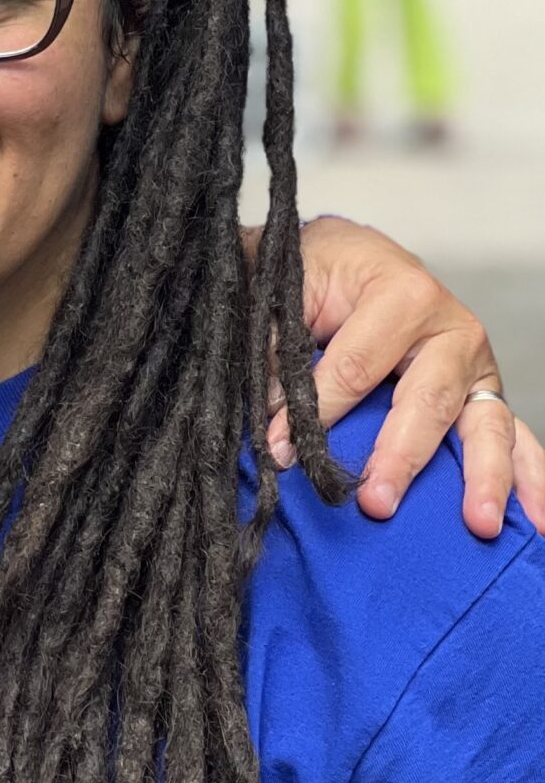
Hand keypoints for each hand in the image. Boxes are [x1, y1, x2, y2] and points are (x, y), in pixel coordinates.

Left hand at [270, 216, 544, 539]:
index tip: (280, 451)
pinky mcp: (483, 397)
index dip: (315, 412)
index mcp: (404, 294)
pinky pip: (513, 439)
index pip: (357, 367)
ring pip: (486, 426)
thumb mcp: (290, 293)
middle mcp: (452, 331)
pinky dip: (529, 478)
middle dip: (401, 457)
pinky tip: (537, 521)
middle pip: (428, 402)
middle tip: (376, 504)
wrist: (351, 258)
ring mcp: (475, 368)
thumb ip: (274, 349)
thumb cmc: (322, 274)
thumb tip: (266, 417)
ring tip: (480, 524)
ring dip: (485, 479)